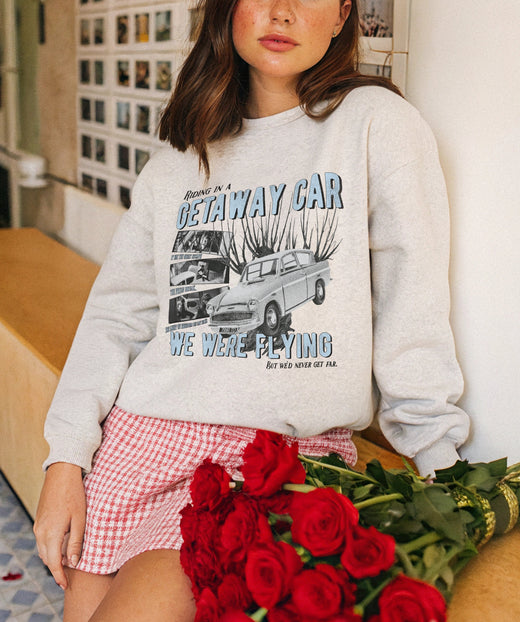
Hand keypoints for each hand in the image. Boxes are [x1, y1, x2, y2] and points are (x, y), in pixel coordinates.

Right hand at [33, 462, 85, 589]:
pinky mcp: (39, 519)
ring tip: (68, 560)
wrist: (61, 474)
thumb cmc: (74, 494)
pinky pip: (42, 540)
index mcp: (51, 534)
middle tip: (69, 574)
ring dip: (53, 557)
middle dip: (56, 568)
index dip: (59, 576)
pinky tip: (61, 544)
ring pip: (43, 549)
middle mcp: (41, 532)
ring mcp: (38, 525)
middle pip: (47, 558)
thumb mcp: (80, 519)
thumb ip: (76, 541)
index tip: (65, 585)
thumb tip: (74, 561)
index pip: (54, 563)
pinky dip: (50, 547)